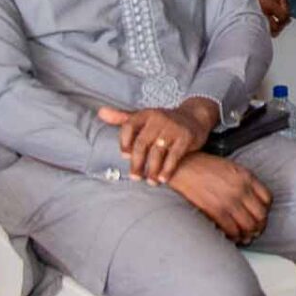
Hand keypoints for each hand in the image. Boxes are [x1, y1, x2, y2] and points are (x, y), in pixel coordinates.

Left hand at [100, 96, 215, 183]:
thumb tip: (100, 112)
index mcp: (146, 114)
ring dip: (152, 170)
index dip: (124, 141)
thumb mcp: (144, 117)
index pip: (129, 126)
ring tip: (149, 183)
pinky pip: (174, 156)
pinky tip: (162, 179)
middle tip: (135, 177)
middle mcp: (158, 119)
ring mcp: (173, 128)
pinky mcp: (185, 137)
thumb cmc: (162, 121)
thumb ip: (122, 118)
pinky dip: (167, 169)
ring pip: (157, 152)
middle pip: (142, 143)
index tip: (124, 156)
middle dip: (136, 163)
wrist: (194, 116)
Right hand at [168, 153, 271, 241]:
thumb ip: (244, 181)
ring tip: (244, 237)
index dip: (265, 211)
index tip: (260, 216)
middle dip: (259, 226)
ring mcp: (229, 200)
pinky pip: (232, 230)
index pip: (267, 199)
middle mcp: (241, 189)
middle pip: (260, 215)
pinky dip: (234, 237)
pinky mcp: (216, 211)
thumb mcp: (230, 168)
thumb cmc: (204, 167)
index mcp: (246, 177)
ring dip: (247, 235)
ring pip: (248, 226)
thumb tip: (251, 200)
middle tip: (254, 231)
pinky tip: (231, 237)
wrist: (183, 168)